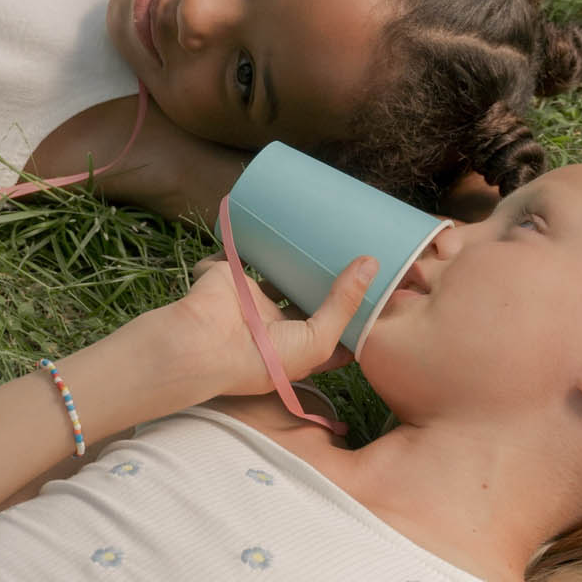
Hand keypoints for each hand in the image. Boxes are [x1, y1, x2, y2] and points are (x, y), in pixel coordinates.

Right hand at [160, 253, 374, 398]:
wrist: (206, 344)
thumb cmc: (264, 357)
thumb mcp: (318, 340)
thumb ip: (344, 303)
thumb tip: (371, 264)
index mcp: (294, 346)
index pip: (329, 332)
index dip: (350, 317)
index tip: (376, 295)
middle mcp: (273, 324)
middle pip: (305, 298)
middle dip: (325, 283)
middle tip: (353, 258)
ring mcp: (250, 299)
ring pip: (278, 273)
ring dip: (294, 259)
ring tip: (321, 238)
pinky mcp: (230, 275)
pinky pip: (244, 250)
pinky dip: (254, 238)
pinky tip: (276, 223)